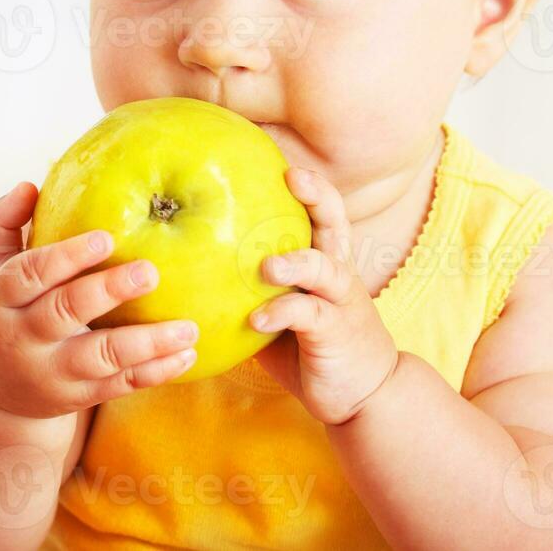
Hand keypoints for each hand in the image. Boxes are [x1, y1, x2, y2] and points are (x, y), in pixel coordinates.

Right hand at [0, 182, 199, 426]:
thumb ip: (0, 222)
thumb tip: (30, 186)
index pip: (30, 274)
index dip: (67, 256)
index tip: (106, 237)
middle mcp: (21, 338)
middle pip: (65, 313)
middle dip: (109, 292)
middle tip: (151, 271)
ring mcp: (50, 373)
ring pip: (101, 357)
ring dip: (147, 343)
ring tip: (188, 326)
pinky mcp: (75, 396)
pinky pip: (119, 384)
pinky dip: (155, 372)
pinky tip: (186, 353)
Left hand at [249, 167, 398, 425]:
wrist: (364, 396)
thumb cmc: (310, 347)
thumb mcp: (280, 310)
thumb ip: (250, 288)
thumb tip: (188, 265)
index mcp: (325, 260)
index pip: (323, 210)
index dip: (308, 182)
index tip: (280, 155)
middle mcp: (337, 273)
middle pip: (336, 222)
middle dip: (317, 196)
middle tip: (292, 176)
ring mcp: (339, 302)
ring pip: (325, 267)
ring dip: (295, 261)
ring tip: (266, 266)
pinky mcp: (335, 333)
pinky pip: (309, 317)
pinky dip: (282, 313)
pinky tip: (257, 318)